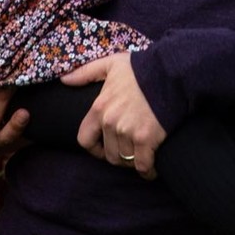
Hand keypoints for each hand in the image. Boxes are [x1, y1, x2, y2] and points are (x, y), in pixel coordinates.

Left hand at [61, 53, 165, 179]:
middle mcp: (110, 122)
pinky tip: (152, 168)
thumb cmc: (141, 68)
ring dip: (133, 161)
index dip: (94, 148)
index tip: (103, 149)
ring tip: (141, 154)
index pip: (85, 139)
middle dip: (118, 155)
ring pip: (125, 161)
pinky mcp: (146, 139)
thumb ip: (86, 73)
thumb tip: (64, 80)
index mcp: (99, 107)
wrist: (170, 72)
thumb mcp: (111, 64)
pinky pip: (143, 165)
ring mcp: (128, 132)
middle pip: (108, 154)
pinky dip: (148, 170)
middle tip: (129, 149)